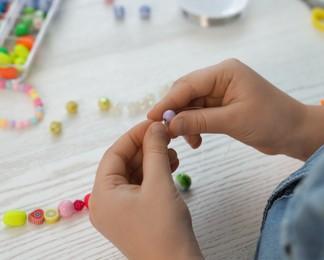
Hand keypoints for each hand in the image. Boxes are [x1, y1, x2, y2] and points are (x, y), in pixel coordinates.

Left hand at [89, 120, 202, 259]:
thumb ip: (155, 151)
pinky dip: (154, 175)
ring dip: (152, 160)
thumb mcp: (159, 184)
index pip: (114, 154)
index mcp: (102, 196)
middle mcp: (106, 204)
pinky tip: (170, 166)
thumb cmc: (165, 230)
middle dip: (145, 148)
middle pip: (123, 164)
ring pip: (133, 175)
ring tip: (172, 152)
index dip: (134, 135)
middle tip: (166, 135)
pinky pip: (140, 187)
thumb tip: (155, 127)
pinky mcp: (134, 216)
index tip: (154, 123)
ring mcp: (120, 211)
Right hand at [148, 59, 323, 160]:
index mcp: (225, 72)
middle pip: (187, 93)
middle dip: (175, 112)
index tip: (151, 118)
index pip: (188, 85)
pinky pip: (201, 114)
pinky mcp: (225, 106)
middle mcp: (221, 78)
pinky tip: (196, 141)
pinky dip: (195, 126)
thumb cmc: (272, 121)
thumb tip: (168, 125)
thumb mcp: (233, 121)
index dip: (167, 102)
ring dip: (185, 122)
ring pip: (192, 105)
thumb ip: (199, 121)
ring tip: (186, 141)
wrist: (295, 132)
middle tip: (164, 132)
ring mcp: (222, 92)